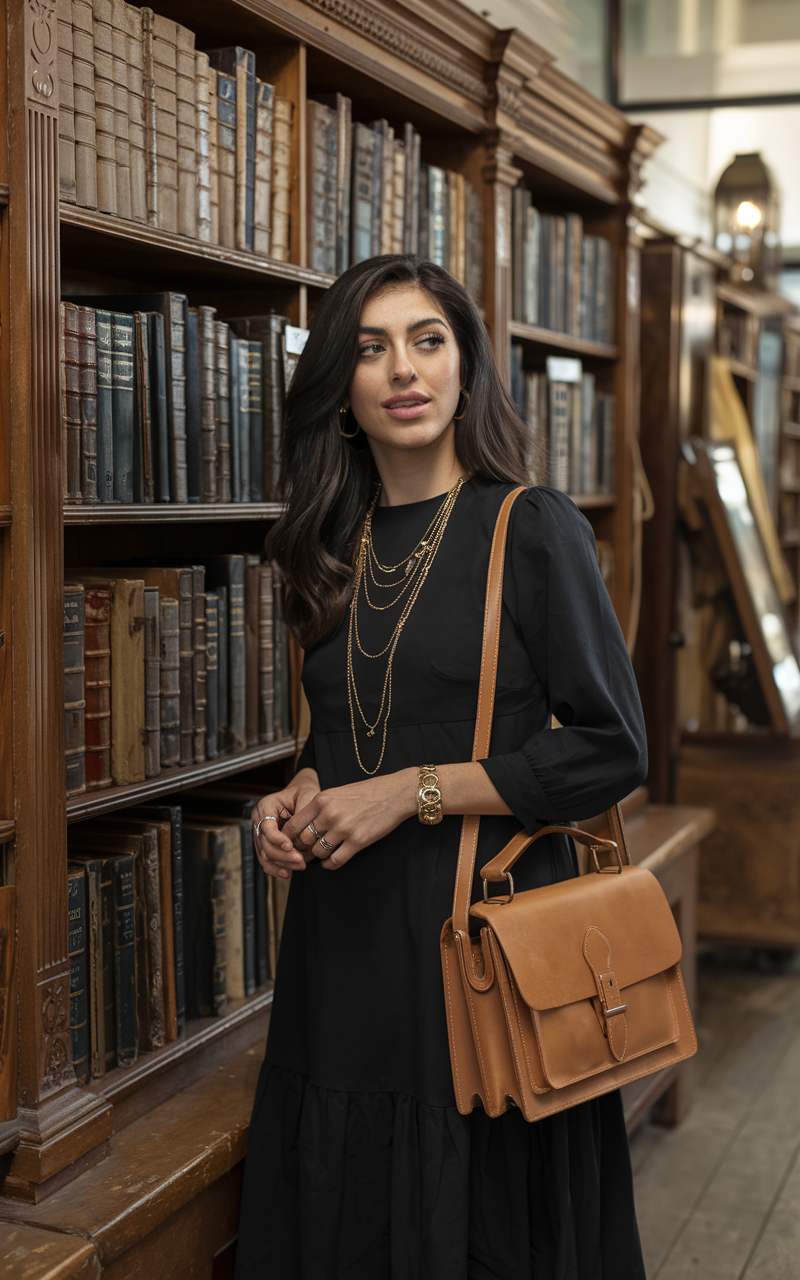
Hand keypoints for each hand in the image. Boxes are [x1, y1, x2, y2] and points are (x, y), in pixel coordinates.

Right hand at [252, 768, 320, 878]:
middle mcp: (259, 820)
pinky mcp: (266, 844)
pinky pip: (267, 859)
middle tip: (301, 861)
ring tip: (300, 867)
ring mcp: (260, 833)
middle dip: (282, 855)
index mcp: (266, 805)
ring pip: (265, 854)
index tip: (290, 846)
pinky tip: (287, 873)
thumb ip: (303, 815)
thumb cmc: (305, 793)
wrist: (302, 793)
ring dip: (282, 864)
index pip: (266, 826)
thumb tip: (302, 837)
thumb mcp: (307, 797)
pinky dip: (276, 868)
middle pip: (265, 843)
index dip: (277, 839)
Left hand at [281, 768, 417, 869]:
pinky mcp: (357, 841)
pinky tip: (330, 862)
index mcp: (322, 799)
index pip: (294, 824)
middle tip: (305, 852)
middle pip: (304, 840)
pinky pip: (335, 860)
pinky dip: (330, 865)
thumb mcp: (337, 792)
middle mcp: (329, 814)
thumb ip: (320, 807)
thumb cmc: (367, 792)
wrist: (395, 794)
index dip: (289, 837)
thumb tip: (304, 827)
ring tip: (322, 854)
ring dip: (319, 856)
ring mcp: (344, 828)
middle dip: (303, 848)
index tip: (291, 843)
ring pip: (319, 851)